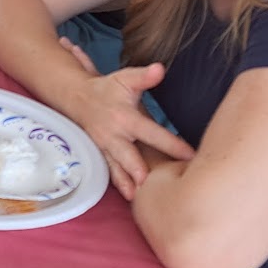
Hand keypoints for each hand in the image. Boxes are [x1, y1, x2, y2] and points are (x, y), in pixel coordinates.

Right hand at [65, 62, 195, 200]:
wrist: (78, 97)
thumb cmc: (109, 89)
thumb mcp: (125, 78)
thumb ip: (144, 76)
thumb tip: (160, 69)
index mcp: (124, 117)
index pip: (151, 132)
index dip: (171, 143)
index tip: (190, 155)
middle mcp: (114, 135)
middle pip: (129, 155)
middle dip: (138, 170)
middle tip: (151, 184)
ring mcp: (105, 147)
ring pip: (117, 167)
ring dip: (126, 182)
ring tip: (136, 198)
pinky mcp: (101, 154)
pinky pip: (110, 171)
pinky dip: (119, 184)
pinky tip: (130, 198)